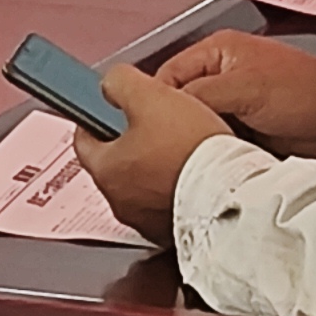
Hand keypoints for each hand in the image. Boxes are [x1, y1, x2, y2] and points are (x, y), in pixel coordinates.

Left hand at [70, 62, 234, 242]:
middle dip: (133, 142)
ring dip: (157, 168)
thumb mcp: (150, 95)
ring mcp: (147, 221)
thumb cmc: (191, 151)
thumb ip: (120, 84)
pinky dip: (177, 190)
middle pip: (116, 163)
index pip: (84, 140)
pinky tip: (197, 176)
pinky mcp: (174, 232)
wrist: (231, 195)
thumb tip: (110, 84)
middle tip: (156, 125)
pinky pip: (169, 205)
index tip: (107, 110)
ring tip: (184, 150)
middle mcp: (120, 201)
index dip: (95, 118)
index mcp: (105, 168)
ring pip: (144, 186)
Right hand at [147, 27, 315, 150]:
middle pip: (179, 99)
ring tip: (191, 153)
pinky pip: (213, 135)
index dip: (157, 99)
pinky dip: (211, 146)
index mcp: (216, 50)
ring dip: (195, 136)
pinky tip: (209, 157)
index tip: (150, 124)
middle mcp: (219, 73)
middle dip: (175, 121)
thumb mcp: (242, 87)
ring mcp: (230, 100)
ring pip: (194, 121)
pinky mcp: (240, 124)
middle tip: (170, 143)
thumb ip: (199, 93)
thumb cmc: (300, 92)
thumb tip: (166, 106)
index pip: (168, 73)